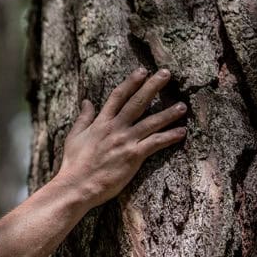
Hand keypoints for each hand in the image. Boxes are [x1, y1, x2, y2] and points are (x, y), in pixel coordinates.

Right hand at [53, 67, 186, 208]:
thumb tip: (86, 101)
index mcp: (101, 122)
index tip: (142, 71)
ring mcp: (125, 141)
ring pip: (151, 122)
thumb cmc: (74, 163)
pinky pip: (155, 143)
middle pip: (137, 102)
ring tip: (183, 106)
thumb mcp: (75, 136)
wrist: (77, 185)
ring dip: (168, 113)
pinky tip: (182, 132)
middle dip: (153, 86)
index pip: (118, 96)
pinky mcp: (133, 156)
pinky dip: (169, 137)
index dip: (131, 82)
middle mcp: (115, 128)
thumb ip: (83, 118)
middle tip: (167, 74)